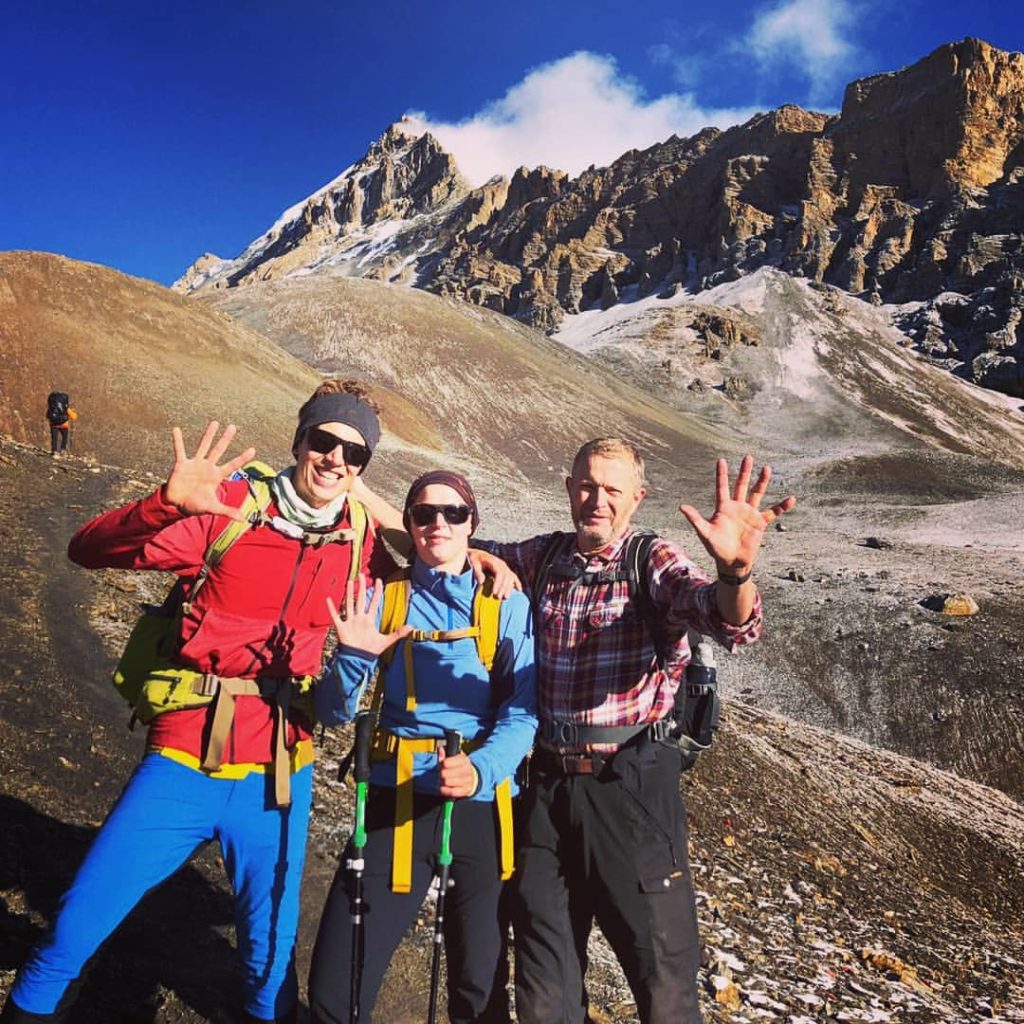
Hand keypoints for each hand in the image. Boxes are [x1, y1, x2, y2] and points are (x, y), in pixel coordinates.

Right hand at [165, 421, 256, 520]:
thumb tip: (243, 519)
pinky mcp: (181, 464)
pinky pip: (179, 450)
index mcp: (216, 476)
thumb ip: (227, 511)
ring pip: (203, 446)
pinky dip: (178, 440)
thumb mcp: (213, 508)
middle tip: (233, 427)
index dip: (242, 458)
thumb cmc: (196, 505)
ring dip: (208, 435)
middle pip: (219, 450)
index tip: (253, 449)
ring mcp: (195, 464)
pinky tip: (176, 429)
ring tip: (215, 423)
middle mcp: (207, 467)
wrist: (177, 504)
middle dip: (226, 439)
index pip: (232, 465)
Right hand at [327, 577, 410, 655]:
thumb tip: (412, 628)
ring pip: (349, 604)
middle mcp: (359, 618)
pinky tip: (329, 599)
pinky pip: (335, 616)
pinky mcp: (341, 628)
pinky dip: (332, 608)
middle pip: (360, 599)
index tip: (378, 580)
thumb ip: (398, 633)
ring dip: (349, 593)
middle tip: (361, 575)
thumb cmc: (371, 650)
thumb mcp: (386, 641)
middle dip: (361, 587)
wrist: (358, 660)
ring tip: (350, 582)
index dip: (376, 591)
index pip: (374, 602)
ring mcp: (350, 622)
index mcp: (369, 620)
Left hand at [438, 749, 477, 797]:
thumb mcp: (454, 758)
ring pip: (447, 782)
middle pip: (444, 773)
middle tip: (441, 774)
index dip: (441, 765)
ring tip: (443, 780)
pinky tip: (443, 788)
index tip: (441, 766)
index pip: (445, 763)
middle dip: (440, 774)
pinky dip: (445, 790)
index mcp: (464, 759)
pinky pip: (452, 792)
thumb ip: (445, 754)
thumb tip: (440, 749)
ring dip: (442, 782)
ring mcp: (468, 780)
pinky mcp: (467, 790)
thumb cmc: (459, 766)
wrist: (473, 777)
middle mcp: (467, 769)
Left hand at [467, 549, 522, 599]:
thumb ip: (477, 572)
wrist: (478, 554)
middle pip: (506, 577)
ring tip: (505, 598)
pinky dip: (517, 583)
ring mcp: (505, 567)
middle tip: (498, 598)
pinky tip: (519, 590)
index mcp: (494, 561)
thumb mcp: (473, 563)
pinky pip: (513, 576)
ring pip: (511, 578)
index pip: (499, 573)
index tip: (494, 593)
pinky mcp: (506, 570)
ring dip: (509, 588)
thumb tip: (481, 582)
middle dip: (503, 588)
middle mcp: (502, 564)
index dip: (498, 583)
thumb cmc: (474, 559)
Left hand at [679, 455, 795, 574]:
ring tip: (766, 468)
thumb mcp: (704, 533)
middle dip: (744, 472)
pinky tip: (791, 499)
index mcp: (723, 508)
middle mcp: (737, 507)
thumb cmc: (716, 548)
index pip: (722, 487)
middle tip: (748, 457)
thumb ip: (695, 519)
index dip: (721, 474)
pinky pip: (773, 512)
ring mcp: (749, 514)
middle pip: (741, 485)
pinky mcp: (760, 523)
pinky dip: (782, 507)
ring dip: (762, 482)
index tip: (721, 460)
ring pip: (756, 494)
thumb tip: (682, 507)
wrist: (731, 562)